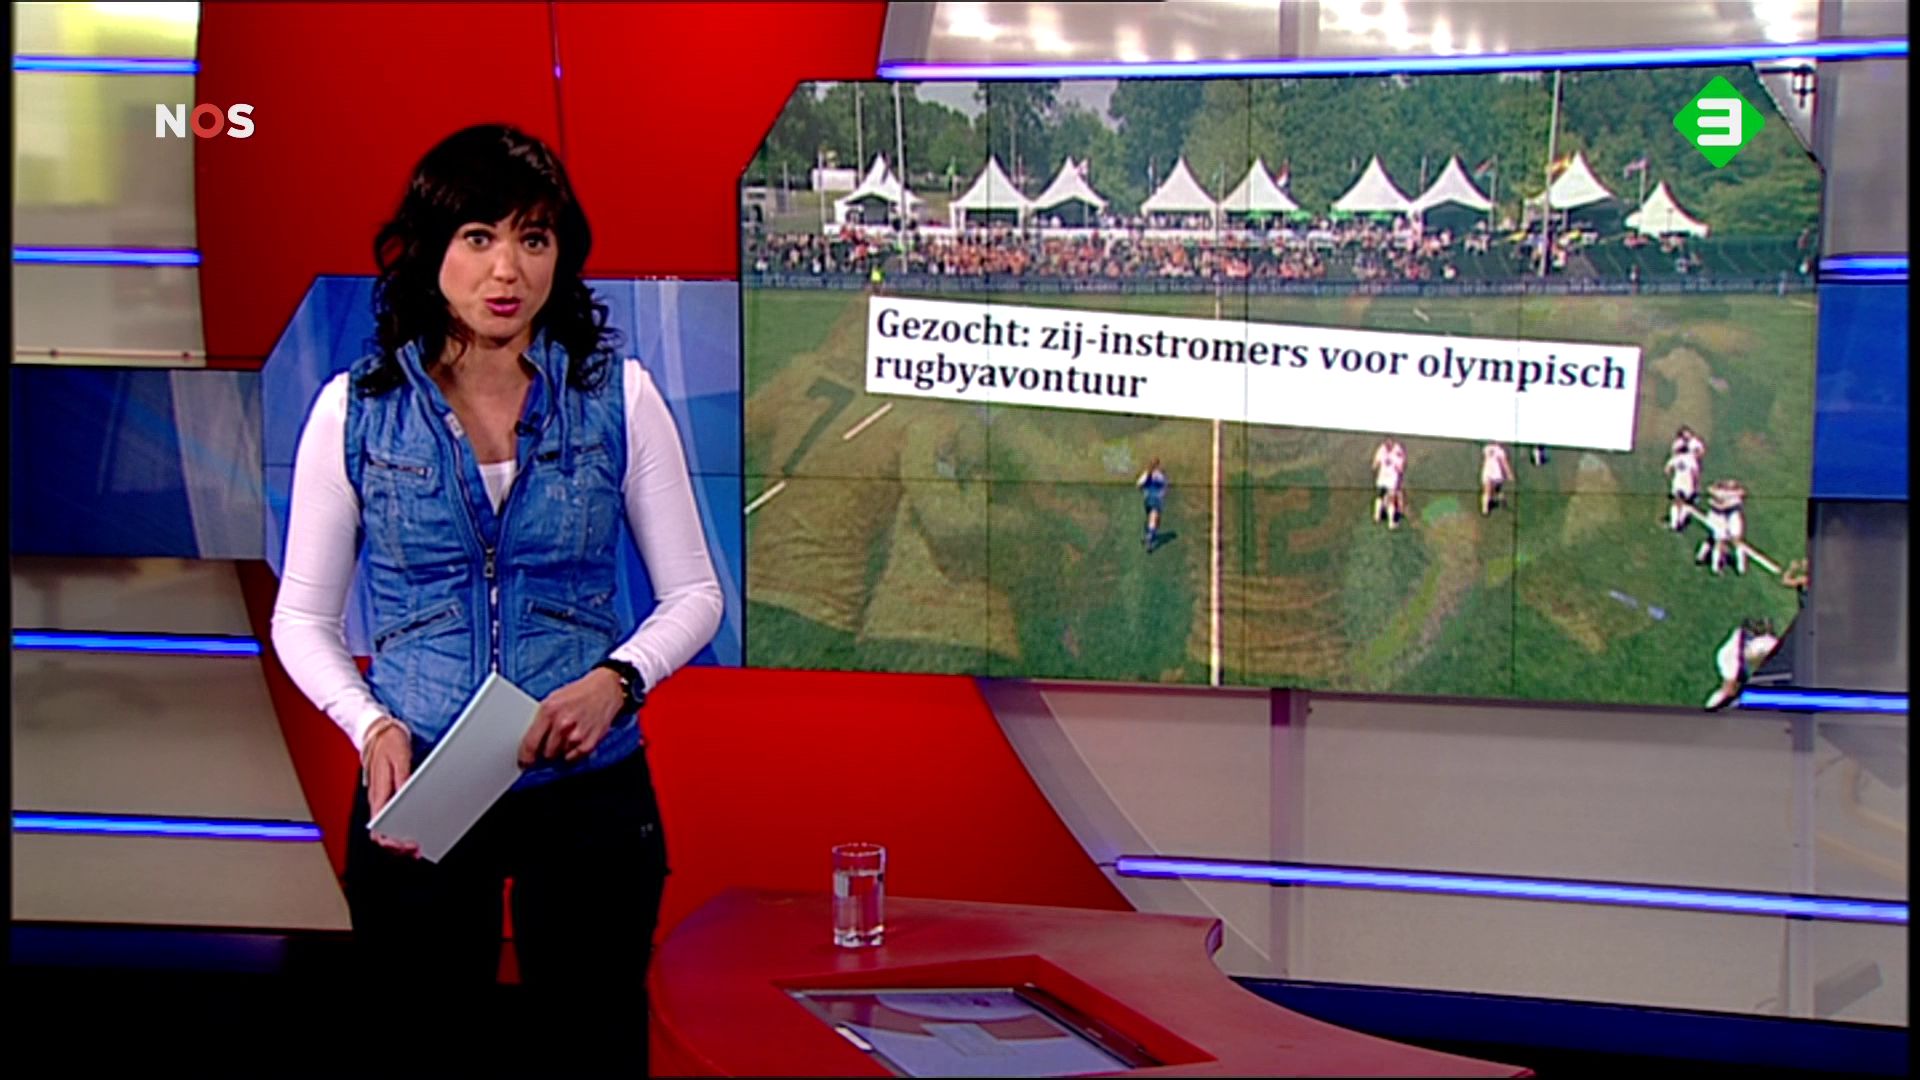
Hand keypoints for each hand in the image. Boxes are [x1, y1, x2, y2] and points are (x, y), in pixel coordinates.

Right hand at [365, 722, 420, 858]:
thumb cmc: (388, 741)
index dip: (393, 842)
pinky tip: (415, 825)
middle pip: (382, 833)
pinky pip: (391, 815)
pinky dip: (401, 825)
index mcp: (378, 794)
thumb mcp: (400, 757)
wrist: (378, 729)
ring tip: (418, 842)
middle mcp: (377, 799)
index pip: (378, 830)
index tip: (409, 844)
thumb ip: (403, 779)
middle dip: (399, 846)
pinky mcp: (386, 793)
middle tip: (418, 848)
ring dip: (400, 838)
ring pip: (386, 827)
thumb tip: (407, 796)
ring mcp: (381, 797)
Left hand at [520, 668, 627, 767]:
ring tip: (568, 734)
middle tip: (553, 740)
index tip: (525, 761)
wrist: (606, 689)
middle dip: (547, 749)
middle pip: (546, 753)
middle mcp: (562, 724)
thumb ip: (541, 720)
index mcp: (549, 711)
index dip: (526, 756)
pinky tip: (576, 740)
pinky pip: (574, 758)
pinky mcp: (590, 742)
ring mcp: (577, 734)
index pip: (530, 743)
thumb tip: (529, 741)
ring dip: (561, 749)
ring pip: (560, 756)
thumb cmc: (579, 693)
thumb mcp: (553, 699)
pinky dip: (573, 752)